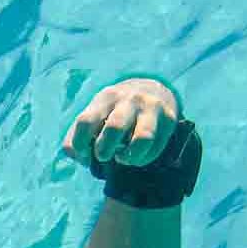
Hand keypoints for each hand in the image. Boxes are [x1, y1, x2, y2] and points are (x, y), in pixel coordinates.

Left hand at [61, 76, 181, 171]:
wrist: (153, 89)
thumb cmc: (115, 111)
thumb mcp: (95, 114)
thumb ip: (76, 136)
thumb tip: (80, 157)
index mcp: (105, 99)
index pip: (86, 121)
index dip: (80, 143)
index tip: (84, 152)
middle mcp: (128, 100)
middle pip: (114, 128)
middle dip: (105, 149)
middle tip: (104, 156)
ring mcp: (150, 108)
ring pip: (142, 138)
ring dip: (130, 156)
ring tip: (123, 158)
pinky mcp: (169, 119)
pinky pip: (156, 146)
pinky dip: (144, 158)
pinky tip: (138, 157)